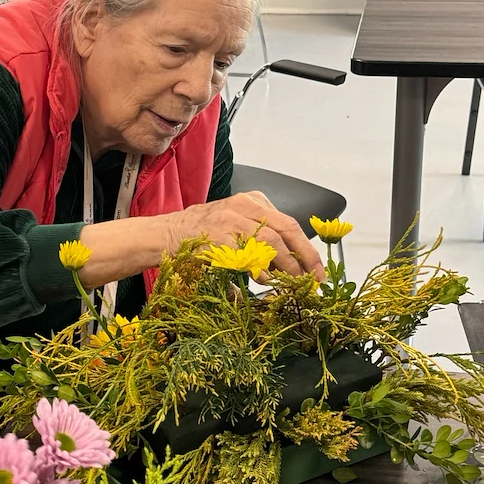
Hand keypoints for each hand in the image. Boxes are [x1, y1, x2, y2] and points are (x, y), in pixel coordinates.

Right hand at [167, 191, 325, 280]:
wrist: (166, 234)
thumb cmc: (202, 234)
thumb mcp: (235, 225)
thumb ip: (261, 238)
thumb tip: (290, 267)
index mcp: (252, 201)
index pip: (290, 223)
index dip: (307, 249)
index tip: (317, 270)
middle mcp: (243, 205)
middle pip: (286, 229)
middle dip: (305, 257)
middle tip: (313, 279)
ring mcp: (229, 219)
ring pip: (270, 241)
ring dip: (285, 266)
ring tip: (291, 283)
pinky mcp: (217, 236)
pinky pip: (246, 255)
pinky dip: (259, 270)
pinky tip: (264, 281)